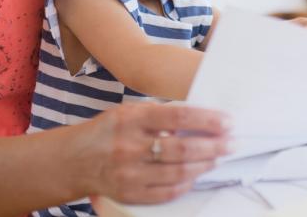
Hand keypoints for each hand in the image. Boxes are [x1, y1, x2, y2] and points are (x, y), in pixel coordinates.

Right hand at [85, 103, 230, 204]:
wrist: (74, 160)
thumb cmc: (107, 131)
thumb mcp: (128, 112)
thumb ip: (159, 115)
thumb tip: (199, 118)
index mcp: (131, 119)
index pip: (177, 116)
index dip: (206, 119)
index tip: (228, 121)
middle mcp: (129, 146)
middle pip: (182, 148)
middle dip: (213, 145)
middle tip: (232, 142)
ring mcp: (130, 173)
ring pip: (178, 172)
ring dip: (204, 164)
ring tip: (219, 157)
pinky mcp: (130, 193)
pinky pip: (166, 192)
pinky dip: (186, 184)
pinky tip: (197, 174)